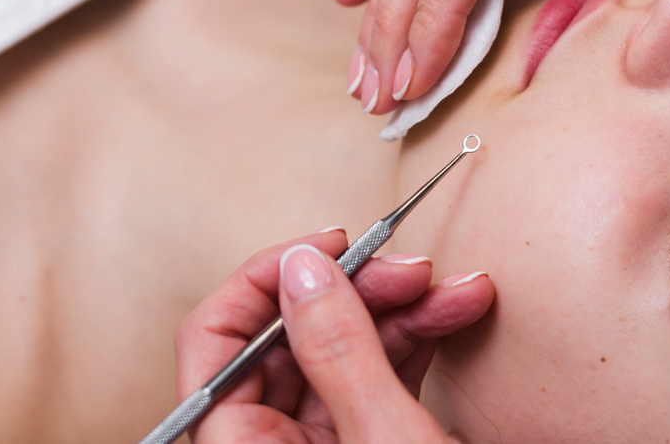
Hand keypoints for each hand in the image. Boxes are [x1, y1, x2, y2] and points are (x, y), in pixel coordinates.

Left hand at [174, 229, 494, 442]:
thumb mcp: (381, 438)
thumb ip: (339, 353)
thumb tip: (303, 268)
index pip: (213, 339)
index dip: (264, 280)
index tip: (325, 245)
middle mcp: (267, 443)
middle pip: (285, 338)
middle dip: (354, 291)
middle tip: (410, 268)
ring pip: (338, 354)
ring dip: (399, 312)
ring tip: (456, 289)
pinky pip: (372, 381)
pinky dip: (411, 346)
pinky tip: (450, 314)